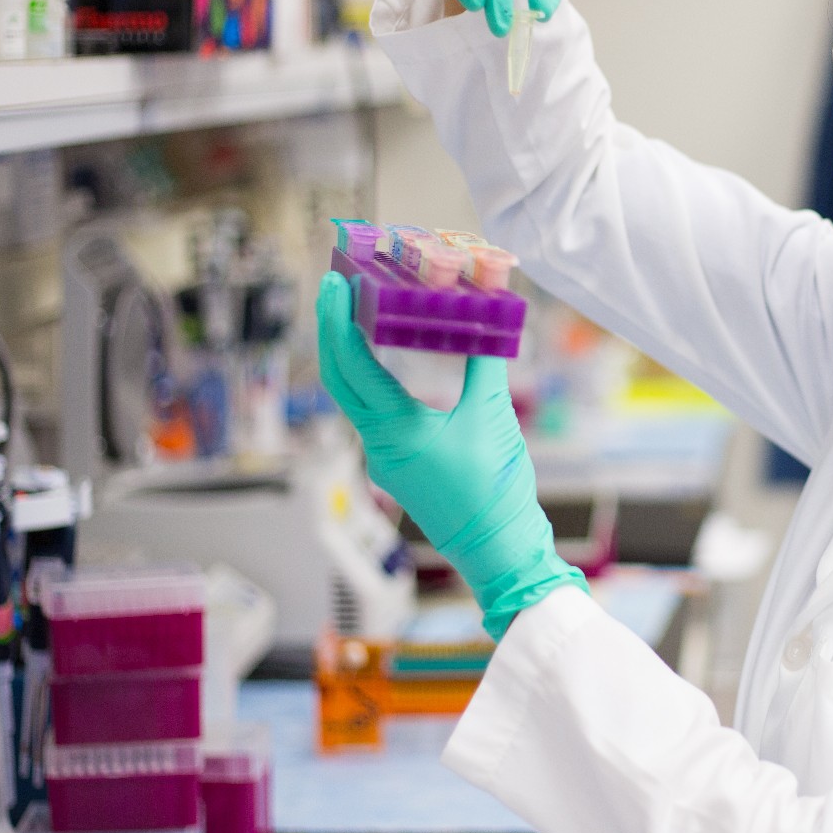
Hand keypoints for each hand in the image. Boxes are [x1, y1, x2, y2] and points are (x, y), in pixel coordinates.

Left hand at [317, 273, 585, 638]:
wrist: (499, 549)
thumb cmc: (494, 488)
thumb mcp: (492, 416)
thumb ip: (485, 362)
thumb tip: (490, 317)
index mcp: (393, 431)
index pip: (350, 366)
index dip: (338, 320)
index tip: (334, 283)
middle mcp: (378, 444)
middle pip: (340, 378)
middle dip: (333, 329)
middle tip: (335, 286)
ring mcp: (385, 457)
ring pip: (354, 396)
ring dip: (350, 353)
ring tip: (357, 313)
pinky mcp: (399, 463)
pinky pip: (374, 411)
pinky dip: (372, 377)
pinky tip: (386, 358)